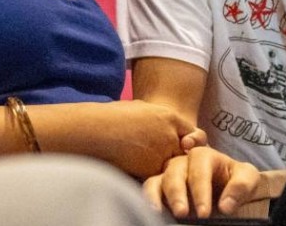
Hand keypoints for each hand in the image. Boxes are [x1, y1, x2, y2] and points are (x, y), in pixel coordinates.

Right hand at [33, 100, 197, 176]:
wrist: (95, 130)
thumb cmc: (110, 117)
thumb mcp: (139, 109)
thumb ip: (155, 118)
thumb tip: (157, 124)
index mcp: (169, 116)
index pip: (191, 132)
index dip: (187, 140)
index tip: (182, 145)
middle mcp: (171, 135)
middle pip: (182, 152)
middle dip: (174, 156)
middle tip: (160, 157)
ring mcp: (163, 153)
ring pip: (170, 166)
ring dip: (161, 168)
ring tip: (140, 160)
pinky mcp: (151, 169)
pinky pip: (156, 177)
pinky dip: (148, 176)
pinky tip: (133, 168)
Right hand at [142, 146, 261, 218]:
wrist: (229, 188)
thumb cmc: (237, 180)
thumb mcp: (248, 178)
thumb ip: (241, 186)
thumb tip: (225, 206)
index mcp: (205, 156)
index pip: (200, 170)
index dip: (201, 191)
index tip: (204, 212)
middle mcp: (183, 162)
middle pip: (175, 172)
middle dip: (177, 194)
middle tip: (182, 213)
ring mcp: (169, 174)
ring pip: (158, 180)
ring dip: (157, 196)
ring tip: (158, 213)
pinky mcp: (160, 187)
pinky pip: (149, 189)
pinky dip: (148, 198)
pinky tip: (152, 211)